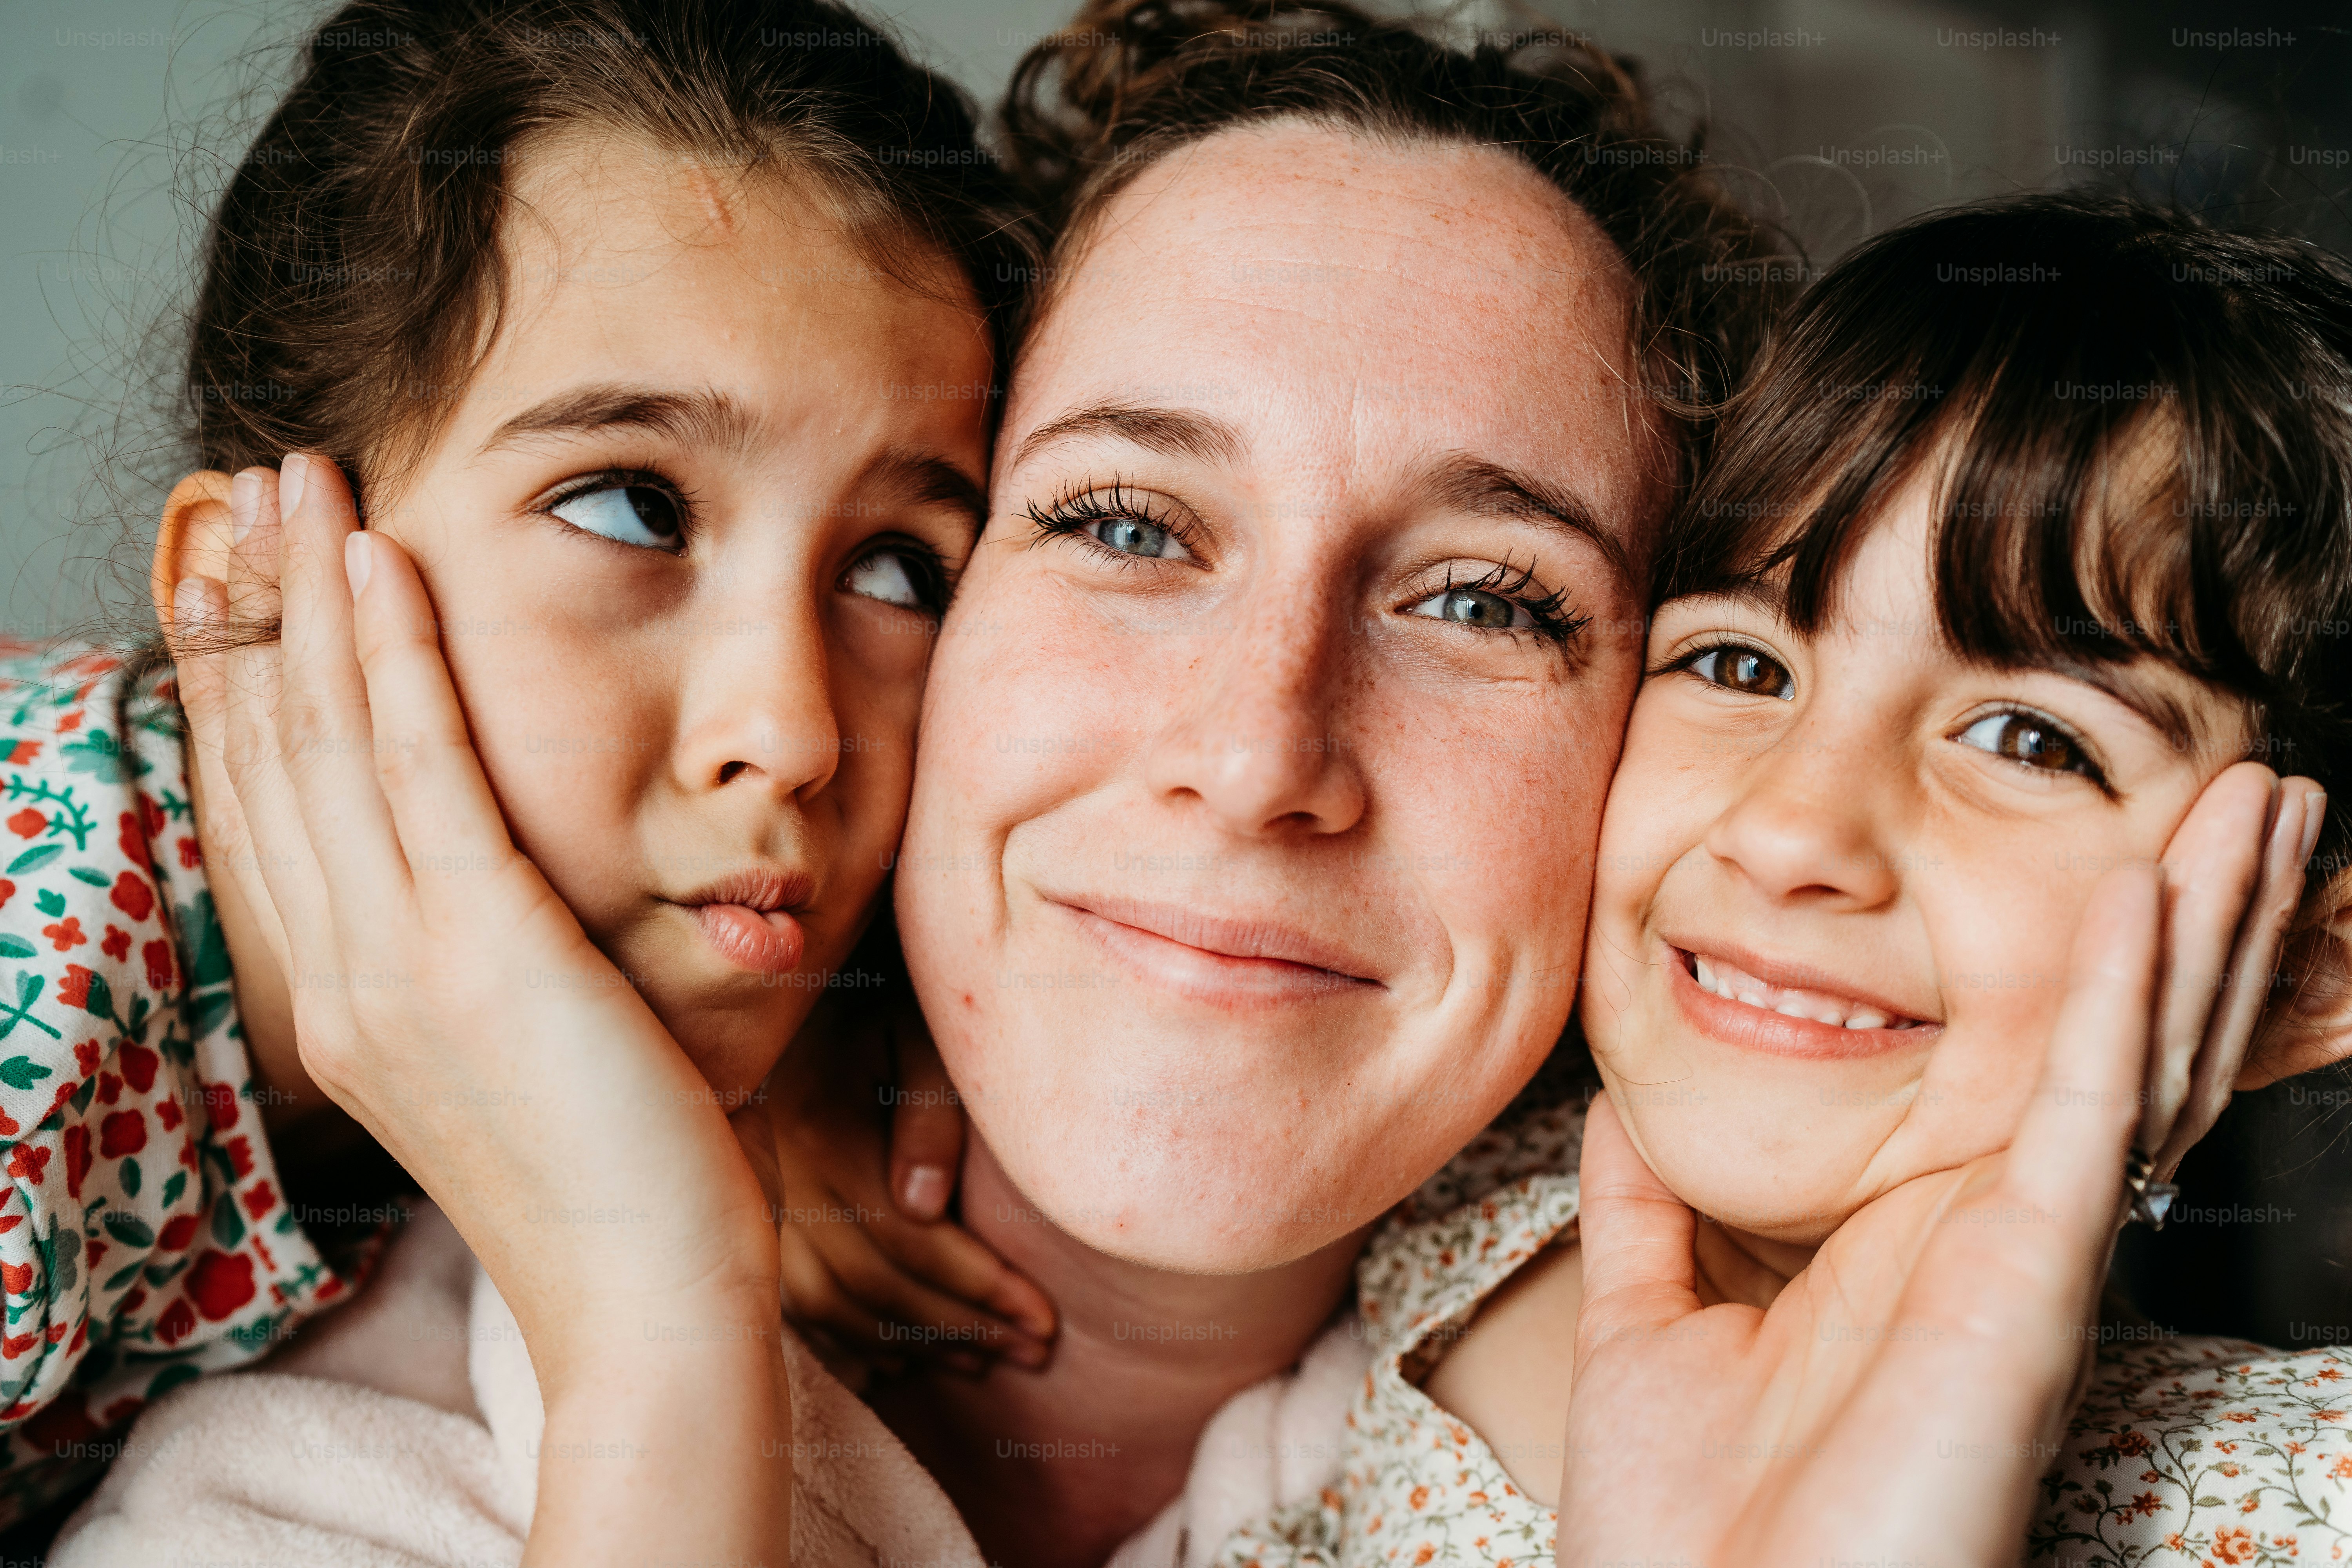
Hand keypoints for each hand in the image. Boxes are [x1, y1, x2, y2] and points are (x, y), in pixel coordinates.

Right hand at [172, 454, 789, 1562]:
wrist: (643, 1299)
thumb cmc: (610, 1179)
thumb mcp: (512, 1057)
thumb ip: (472, 968)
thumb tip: (488, 893)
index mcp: (343, 1002)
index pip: (272, 811)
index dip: (254, 685)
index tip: (256, 586)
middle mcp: (339, 975)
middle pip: (278, 753)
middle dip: (264, 611)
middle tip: (259, 488)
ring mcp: (392, 962)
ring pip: (331, 737)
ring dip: (315, 596)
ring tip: (302, 481)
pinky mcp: (475, 948)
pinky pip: (420, 767)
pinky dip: (398, 657)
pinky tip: (387, 565)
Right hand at [765, 973, 1054, 1372]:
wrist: (795, 974)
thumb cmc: (881, 990)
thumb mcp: (919, 1025)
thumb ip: (927, 1108)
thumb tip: (923, 1206)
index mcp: (824, 1133)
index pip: (913, 1243)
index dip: (983, 1290)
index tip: (1047, 1324)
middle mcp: (782, 1176)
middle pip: (873, 1286)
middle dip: (960, 1327)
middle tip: (1034, 1352)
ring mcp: (758, 1196)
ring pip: (827, 1306)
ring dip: (906, 1343)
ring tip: (979, 1361)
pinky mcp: (750, 1207)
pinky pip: (788, 1300)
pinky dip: (840, 1341)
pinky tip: (890, 1365)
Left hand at [1558, 761, 2297, 1567]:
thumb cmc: (1683, 1530)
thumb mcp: (1649, 1318)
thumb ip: (1646, 1204)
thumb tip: (1624, 1100)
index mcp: (1918, 1239)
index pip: (2029, 1068)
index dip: (2094, 962)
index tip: (2130, 843)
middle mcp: (1994, 1240)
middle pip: (2118, 1044)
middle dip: (2191, 912)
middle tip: (2251, 784)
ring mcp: (2023, 1262)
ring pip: (2136, 1058)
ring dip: (2197, 922)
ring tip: (2259, 799)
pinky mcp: (2027, 1289)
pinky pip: (2080, 1116)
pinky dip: (2116, 1000)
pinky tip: (2145, 896)